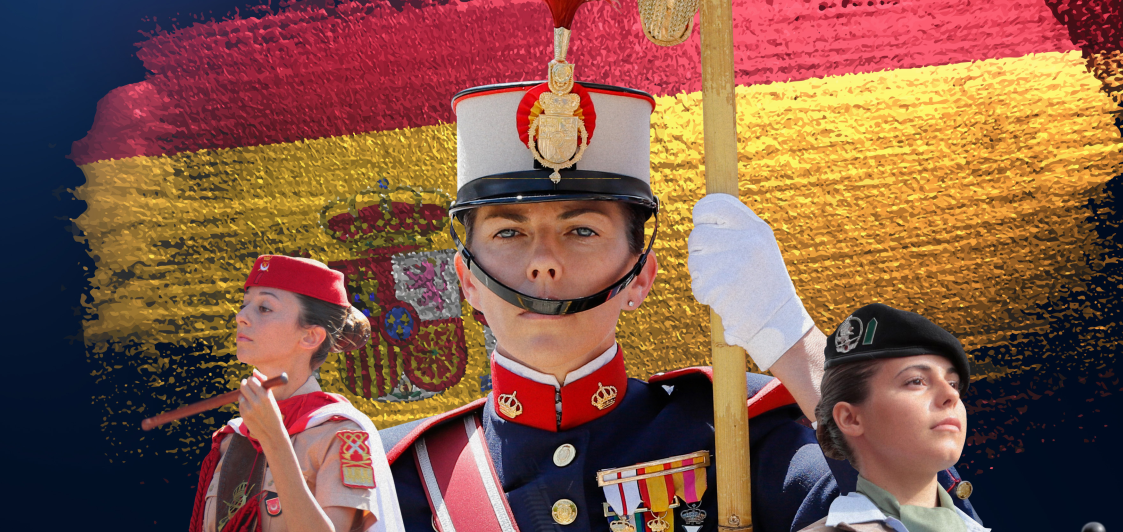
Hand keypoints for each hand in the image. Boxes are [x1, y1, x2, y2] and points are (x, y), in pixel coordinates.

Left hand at [238, 369, 286, 446]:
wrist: (271, 432)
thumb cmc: (273, 412)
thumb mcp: (271, 397)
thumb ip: (263, 383)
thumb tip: (254, 371)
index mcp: (265, 396)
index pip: (251, 380)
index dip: (251, 380)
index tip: (254, 382)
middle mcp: (256, 402)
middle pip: (243, 386)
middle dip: (245, 385)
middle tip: (249, 387)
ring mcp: (248, 409)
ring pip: (241, 395)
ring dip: (244, 396)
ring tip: (252, 401)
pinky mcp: (243, 415)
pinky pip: (240, 404)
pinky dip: (244, 404)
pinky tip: (251, 409)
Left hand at [688, 193, 814, 369]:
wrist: (778, 322)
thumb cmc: (764, 282)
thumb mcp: (761, 246)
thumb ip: (736, 228)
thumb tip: (702, 216)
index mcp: (756, 228)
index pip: (714, 206)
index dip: (703, 217)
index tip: (704, 227)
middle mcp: (746, 241)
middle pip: (697, 235)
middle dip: (701, 252)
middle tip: (719, 267)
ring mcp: (733, 263)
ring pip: (694, 261)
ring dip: (703, 275)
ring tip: (727, 284)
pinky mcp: (721, 287)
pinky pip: (697, 284)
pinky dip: (706, 294)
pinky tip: (725, 298)